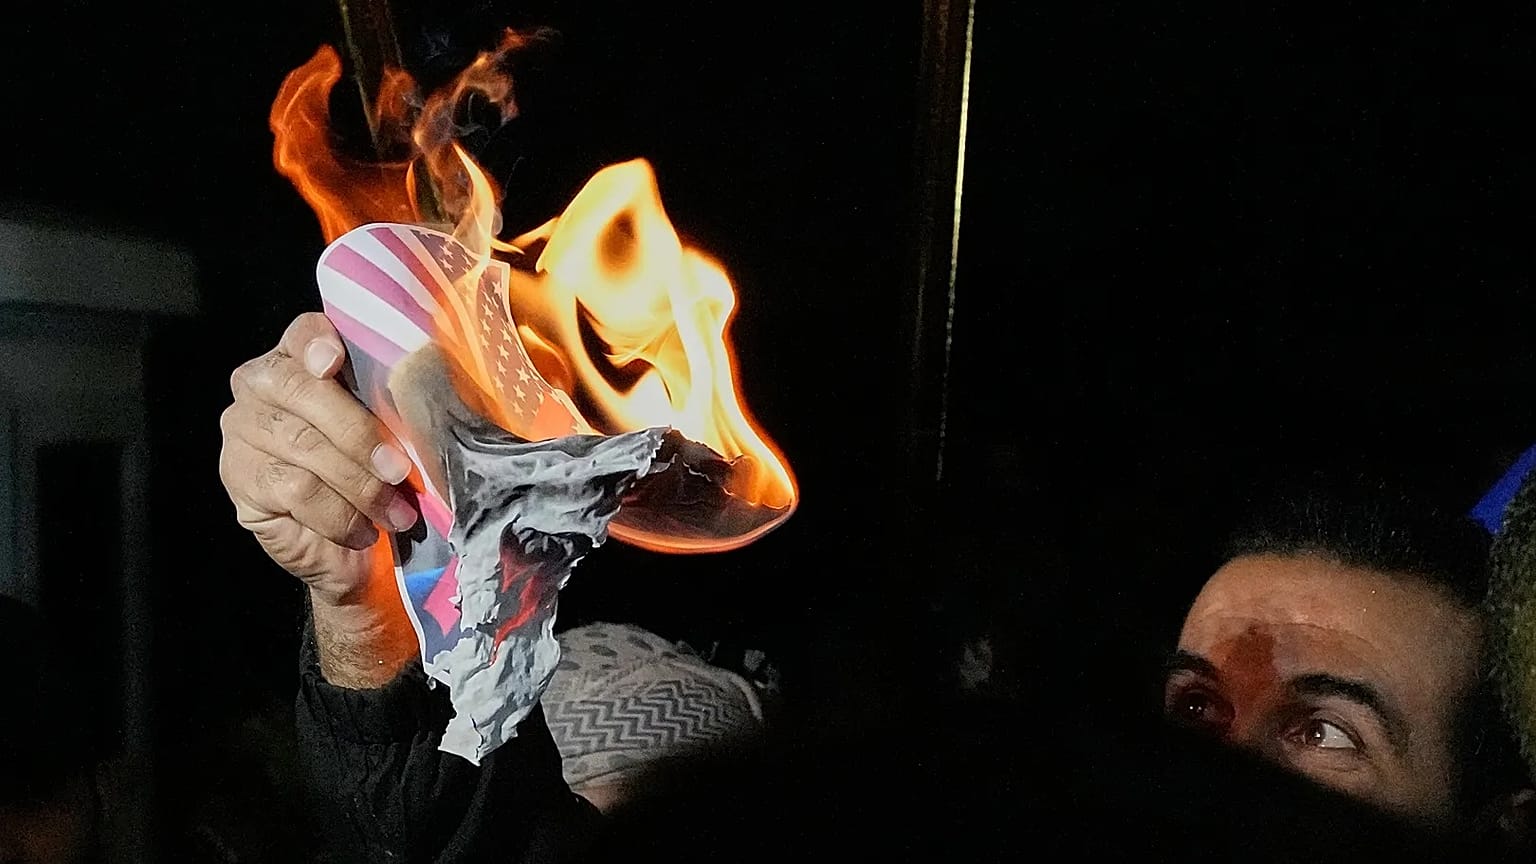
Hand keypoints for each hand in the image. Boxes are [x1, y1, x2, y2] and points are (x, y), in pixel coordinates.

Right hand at [219, 313, 419, 684]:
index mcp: (302, 359)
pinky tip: (362, 530)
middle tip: (399, 470)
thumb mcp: (396, 437)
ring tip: (394, 512)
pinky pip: (294, 489)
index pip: (303, 333)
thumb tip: (429, 390)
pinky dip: (338, 514)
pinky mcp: (240, 480)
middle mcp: (261, 386)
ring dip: (358, 484)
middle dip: (358, 432)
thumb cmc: (379, 480)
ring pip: (302, 444)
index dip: (315, 341)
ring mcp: (243, 431)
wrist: (356, 551)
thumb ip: (398, 405)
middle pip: (300, 389)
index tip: (334, 360)